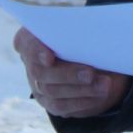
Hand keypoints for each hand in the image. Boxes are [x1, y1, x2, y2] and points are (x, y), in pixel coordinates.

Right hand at [13, 27, 129, 118]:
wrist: (84, 55)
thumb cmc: (79, 33)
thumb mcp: (78, 26)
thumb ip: (78, 28)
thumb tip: (94, 32)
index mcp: (29, 39)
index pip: (27, 45)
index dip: (37, 52)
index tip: (49, 57)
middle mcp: (30, 63)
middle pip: (41, 73)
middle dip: (68, 74)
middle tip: (90, 73)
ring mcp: (37, 85)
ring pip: (53, 93)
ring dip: (81, 90)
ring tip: (104, 85)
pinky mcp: (49, 102)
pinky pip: (62, 106)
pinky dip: (83, 101)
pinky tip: (100, 94)